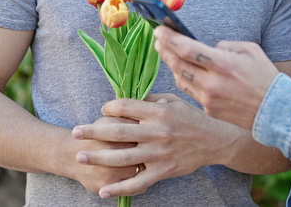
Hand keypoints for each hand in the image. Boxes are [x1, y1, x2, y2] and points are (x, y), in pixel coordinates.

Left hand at [73, 94, 240, 197]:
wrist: (216, 140)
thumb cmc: (192, 118)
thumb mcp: (174, 101)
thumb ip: (151, 101)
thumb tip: (129, 99)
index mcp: (159, 112)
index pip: (126, 107)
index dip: (110, 108)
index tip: (102, 110)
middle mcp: (157, 132)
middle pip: (118, 132)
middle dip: (93, 132)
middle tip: (75, 132)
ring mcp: (159, 153)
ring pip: (123, 158)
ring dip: (99, 158)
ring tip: (81, 156)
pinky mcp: (163, 171)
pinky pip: (138, 182)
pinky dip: (120, 188)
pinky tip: (103, 191)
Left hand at [153, 26, 279, 130]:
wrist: (275, 110)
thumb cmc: (265, 77)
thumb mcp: (250, 50)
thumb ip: (226, 45)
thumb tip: (209, 48)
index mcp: (223, 64)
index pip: (187, 49)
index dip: (170, 38)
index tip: (159, 30)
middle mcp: (212, 82)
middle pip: (178, 64)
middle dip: (165, 49)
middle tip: (158, 39)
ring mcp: (209, 98)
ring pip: (180, 79)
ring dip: (172, 65)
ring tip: (168, 53)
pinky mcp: (209, 110)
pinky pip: (191, 91)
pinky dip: (185, 80)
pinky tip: (184, 71)